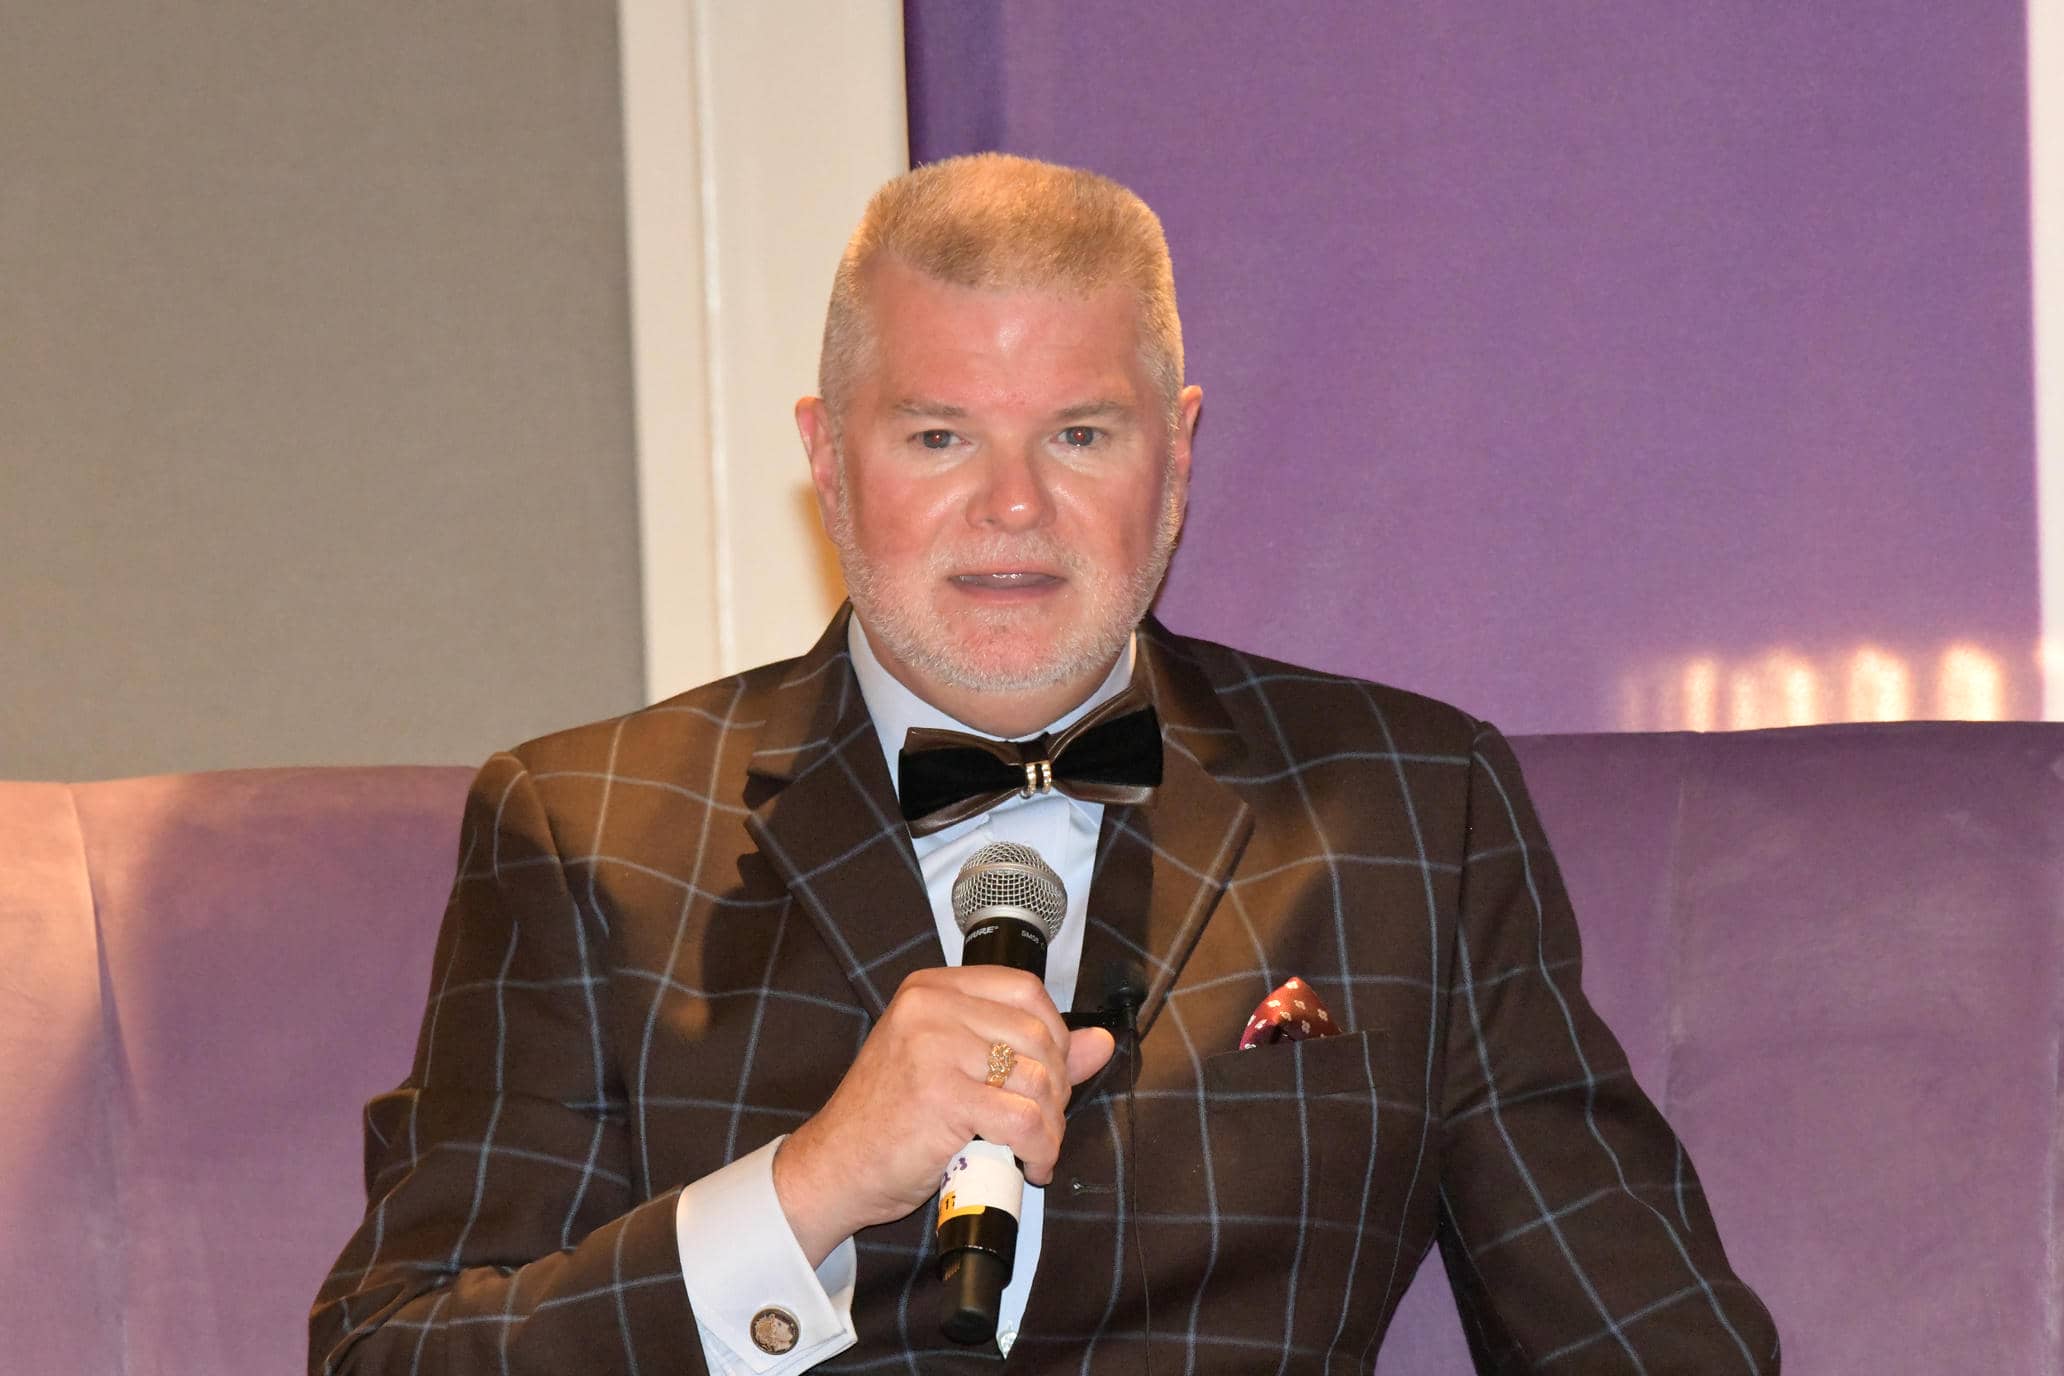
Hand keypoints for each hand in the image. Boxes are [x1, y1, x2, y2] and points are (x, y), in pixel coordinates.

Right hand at [772, 965, 1115, 1265]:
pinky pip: (1023, 1120)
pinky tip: (1031, 1165)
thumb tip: (1100, 1042)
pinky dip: (1039, 1149)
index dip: (1054, 1035)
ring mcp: (934, 1048)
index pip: (1025, 990)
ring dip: (1051, 1125)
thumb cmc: (890, 1119)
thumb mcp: (955, 1068)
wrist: (834, 1167)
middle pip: (1038, 1036)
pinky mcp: (942, 1095)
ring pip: (1036, 1080)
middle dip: (1056, 1088)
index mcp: (931, 989)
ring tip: (1036, 1148)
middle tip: (1042, 1123)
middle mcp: (931, 1008)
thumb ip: (1026, 1051)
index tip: (1049, 1075)